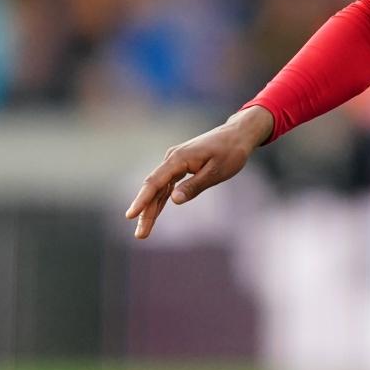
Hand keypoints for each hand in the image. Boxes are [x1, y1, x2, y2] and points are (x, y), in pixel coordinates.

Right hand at [125, 106, 273, 239]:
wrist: (238, 134)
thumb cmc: (231, 152)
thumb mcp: (216, 172)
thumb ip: (195, 186)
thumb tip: (173, 200)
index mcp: (178, 159)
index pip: (155, 183)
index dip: (142, 200)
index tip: (130, 215)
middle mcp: (172, 158)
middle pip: (153, 188)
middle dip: (145, 212)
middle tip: (140, 235)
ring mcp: (175, 161)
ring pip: (159, 188)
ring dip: (151, 208)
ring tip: (144, 230)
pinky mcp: (181, 165)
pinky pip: (166, 184)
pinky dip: (160, 198)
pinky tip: (155, 212)